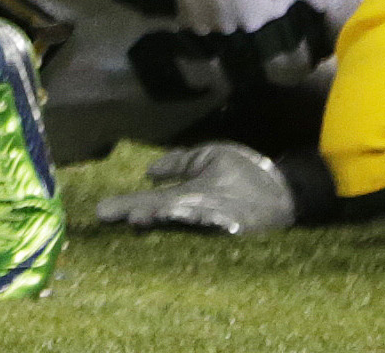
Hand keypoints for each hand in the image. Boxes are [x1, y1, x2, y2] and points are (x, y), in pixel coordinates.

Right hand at [96, 143, 296, 236]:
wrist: (284, 190)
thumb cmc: (247, 175)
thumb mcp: (209, 158)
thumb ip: (180, 162)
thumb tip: (148, 171)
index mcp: (185, 196)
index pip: (150, 202)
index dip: (126, 205)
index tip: (100, 211)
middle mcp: (194, 211)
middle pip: (160, 215)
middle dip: (138, 215)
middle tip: (113, 217)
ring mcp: (214, 220)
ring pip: (180, 221)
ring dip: (161, 220)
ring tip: (140, 217)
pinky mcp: (234, 226)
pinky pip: (210, 224)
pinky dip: (195, 220)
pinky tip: (178, 213)